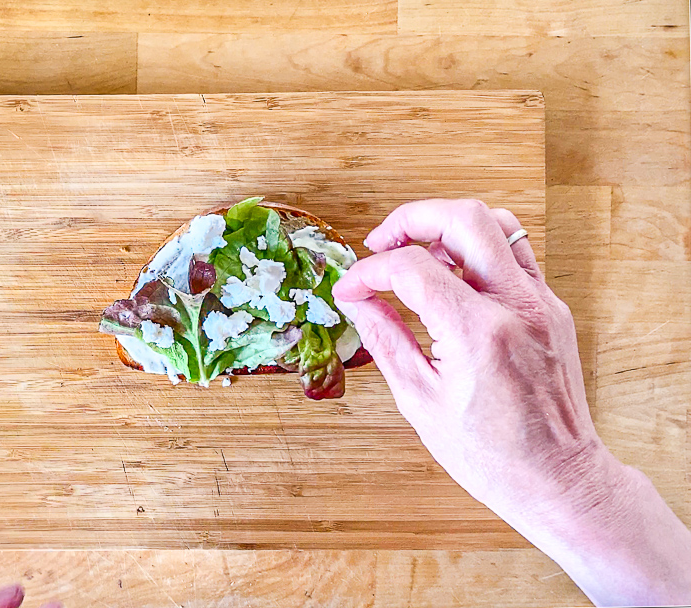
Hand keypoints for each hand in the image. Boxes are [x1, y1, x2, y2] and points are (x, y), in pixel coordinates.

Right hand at [332, 199, 690, 605]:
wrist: (559, 479)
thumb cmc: (490, 455)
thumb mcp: (419, 400)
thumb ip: (385, 339)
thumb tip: (356, 300)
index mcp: (478, 334)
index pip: (413, 268)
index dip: (370, 271)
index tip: (350, 288)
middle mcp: (517, 307)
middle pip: (463, 219)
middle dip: (411, 219)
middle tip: (380, 243)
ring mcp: (541, 304)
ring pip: (497, 225)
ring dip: (447, 227)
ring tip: (416, 255)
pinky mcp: (551, 310)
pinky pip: (515, 256)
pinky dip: (476, 252)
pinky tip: (451, 280)